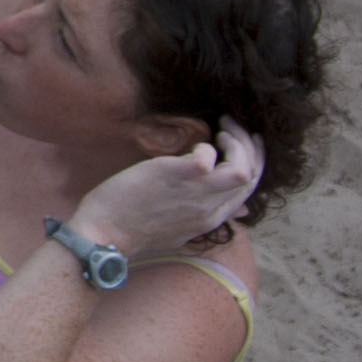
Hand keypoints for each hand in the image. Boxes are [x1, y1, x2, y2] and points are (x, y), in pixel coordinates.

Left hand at [70, 124, 263, 258]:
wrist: (105, 235)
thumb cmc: (135, 227)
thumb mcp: (182, 228)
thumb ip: (207, 215)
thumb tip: (241, 211)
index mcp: (211, 218)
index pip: (249, 189)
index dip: (256, 162)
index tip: (251, 144)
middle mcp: (210, 208)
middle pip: (251, 176)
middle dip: (251, 147)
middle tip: (234, 126)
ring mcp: (195, 194)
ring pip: (242, 169)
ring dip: (237, 144)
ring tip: (221, 130)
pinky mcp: (175, 177)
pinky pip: (206, 158)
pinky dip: (205, 147)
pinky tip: (191, 145)